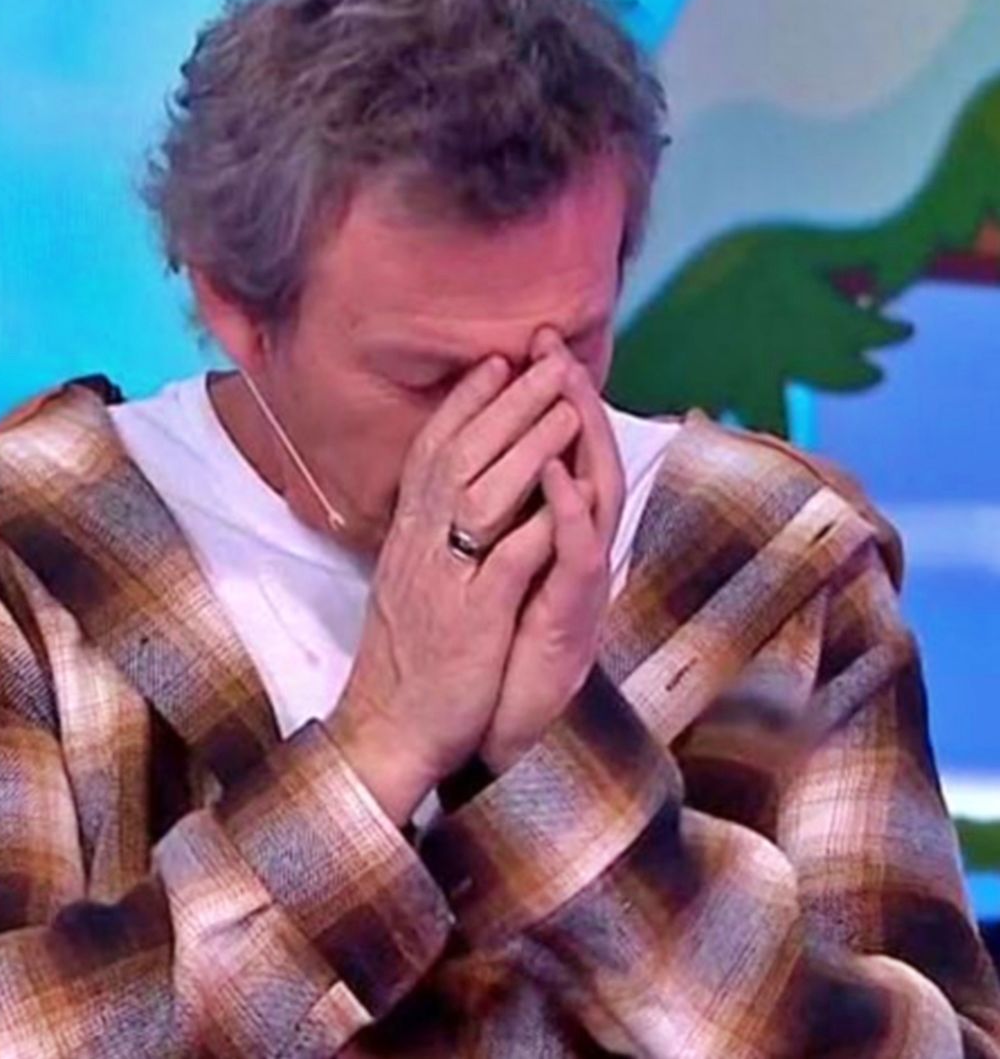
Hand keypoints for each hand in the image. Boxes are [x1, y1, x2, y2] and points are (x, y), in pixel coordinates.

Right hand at [327, 349, 579, 824]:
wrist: (386, 728)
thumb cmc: (405, 658)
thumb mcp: (408, 582)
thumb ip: (429, 536)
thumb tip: (449, 495)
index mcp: (405, 536)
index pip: (432, 450)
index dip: (464, 401)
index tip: (495, 360)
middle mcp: (417, 546)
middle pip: (460, 455)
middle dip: (506, 400)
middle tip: (543, 357)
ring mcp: (443, 580)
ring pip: (483, 494)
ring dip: (527, 444)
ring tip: (566, 402)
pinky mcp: (471, 621)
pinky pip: (507, 560)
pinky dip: (537, 520)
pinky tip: (567, 487)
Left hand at [479, 328, 625, 773]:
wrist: (478, 729)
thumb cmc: (484, 651)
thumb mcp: (486, 573)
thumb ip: (495, 523)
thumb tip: (476, 472)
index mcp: (547, 537)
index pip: (554, 453)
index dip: (543, 399)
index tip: (523, 345)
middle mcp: (570, 552)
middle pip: (582, 458)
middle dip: (569, 396)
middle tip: (551, 340)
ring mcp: (577, 583)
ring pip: (593, 496)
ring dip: (581, 437)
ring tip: (565, 382)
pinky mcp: (572, 617)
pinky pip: (576, 556)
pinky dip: (568, 511)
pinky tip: (555, 472)